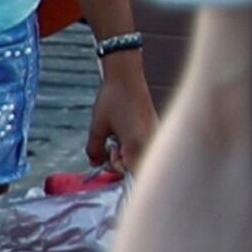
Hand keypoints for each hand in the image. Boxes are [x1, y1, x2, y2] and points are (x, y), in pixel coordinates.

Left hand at [86, 56, 153, 175]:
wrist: (127, 78)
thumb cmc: (113, 100)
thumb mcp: (97, 128)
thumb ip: (95, 151)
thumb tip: (96, 163)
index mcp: (137, 145)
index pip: (130, 172)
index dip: (115, 168)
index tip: (106, 158)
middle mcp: (151, 142)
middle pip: (138, 166)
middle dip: (122, 161)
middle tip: (111, 146)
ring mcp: (156, 135)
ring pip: (142, 155)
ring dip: (128, 152)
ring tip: (118, 137)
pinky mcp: (156, 128)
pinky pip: (146, 145)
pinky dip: (135, 144)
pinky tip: (126, 132)